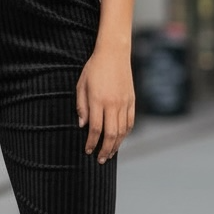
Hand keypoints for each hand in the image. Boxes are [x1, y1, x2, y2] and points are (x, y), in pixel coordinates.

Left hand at [76, 49, 134, 163]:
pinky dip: (125, 134)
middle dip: (105, 149)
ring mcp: (124, 103)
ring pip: (122, 131)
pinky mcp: (132, 101)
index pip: (95, 128)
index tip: (87, 150)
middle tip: (100, 159)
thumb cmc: (94, 69)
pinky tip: (120, 140)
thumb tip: (82, 126)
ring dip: (116, 145)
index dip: (91, 142)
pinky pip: (130, 122)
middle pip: (111, 134)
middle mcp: (113, 104)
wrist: (114, 54)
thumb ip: (81, 106)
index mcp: (98, 100)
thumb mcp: (81, 85)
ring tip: (110, 154)